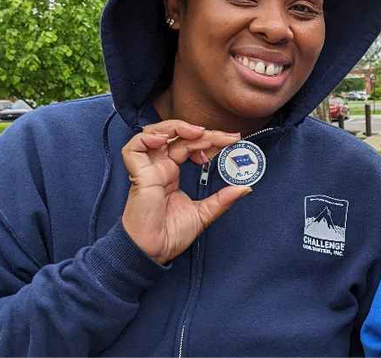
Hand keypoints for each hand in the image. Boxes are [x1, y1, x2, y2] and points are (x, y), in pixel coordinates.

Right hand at [121, 120, 251, 263]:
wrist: (153, 252)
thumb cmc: (170, 235)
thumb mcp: (204, 213)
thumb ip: (223, 199)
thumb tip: (246, 187)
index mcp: (171, 173)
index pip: (191, 146)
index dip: (211, 140)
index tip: (232, 141)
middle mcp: (160, 167)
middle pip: (179, 137)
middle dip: (205, 133)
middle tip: (227, 137)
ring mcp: (148, 169)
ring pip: (155, 133)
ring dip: (177, 127)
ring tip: (199, 132)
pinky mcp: (139, 175)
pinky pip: (134, 148)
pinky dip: (148, 137)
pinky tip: (168, 139)